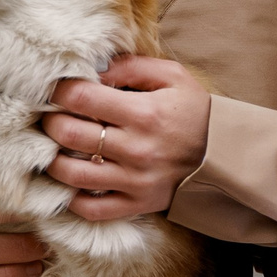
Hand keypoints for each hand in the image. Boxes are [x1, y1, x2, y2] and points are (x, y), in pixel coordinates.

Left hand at [41, 55, 211, 221]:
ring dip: (52, 160)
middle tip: (50, 116)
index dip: (60, 90)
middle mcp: (135, 149)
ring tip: (54, 148)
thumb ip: (131, 67)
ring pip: (72, 175)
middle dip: (50, 122)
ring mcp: (134, 180)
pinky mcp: (136, 204)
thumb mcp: (173, 77)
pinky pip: (91, 209)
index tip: (56, 89)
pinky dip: (72, 199)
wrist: (226, 157)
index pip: (81, 97)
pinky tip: (70, 183)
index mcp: (143, 113)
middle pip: (69, 134)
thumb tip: (94, 68)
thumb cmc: (195, 112)